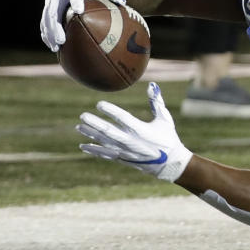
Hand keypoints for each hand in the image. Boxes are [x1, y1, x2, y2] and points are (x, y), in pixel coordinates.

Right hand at [39, 0, 125, 50]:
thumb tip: (122, 2)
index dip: (76, 1)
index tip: (79, 11)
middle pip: (54, 10)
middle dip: (56, 26)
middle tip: (62, 40)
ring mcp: (50, 1)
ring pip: (46, 18)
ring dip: (49, 34)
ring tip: (56, 48)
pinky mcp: (47, 8)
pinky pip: (44, 22)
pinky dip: (46, 34)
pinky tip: (52, 46)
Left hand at [77, 83, 191, 181]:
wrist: (169, 164)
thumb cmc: (168, 138)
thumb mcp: (165, 119)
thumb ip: (157, 102)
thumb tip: (152, 85)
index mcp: (141, 130)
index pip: (122, 118)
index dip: (110, 111)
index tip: (99, 104)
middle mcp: (131, 142)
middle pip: (108, 132)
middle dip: (94, 123)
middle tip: (83, 116)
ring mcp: (125, 152)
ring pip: (104, 143)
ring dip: (91, 135)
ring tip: (79, 126)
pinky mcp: (122, 159)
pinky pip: (105, 154)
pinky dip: (94, 150)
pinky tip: (83, 146)